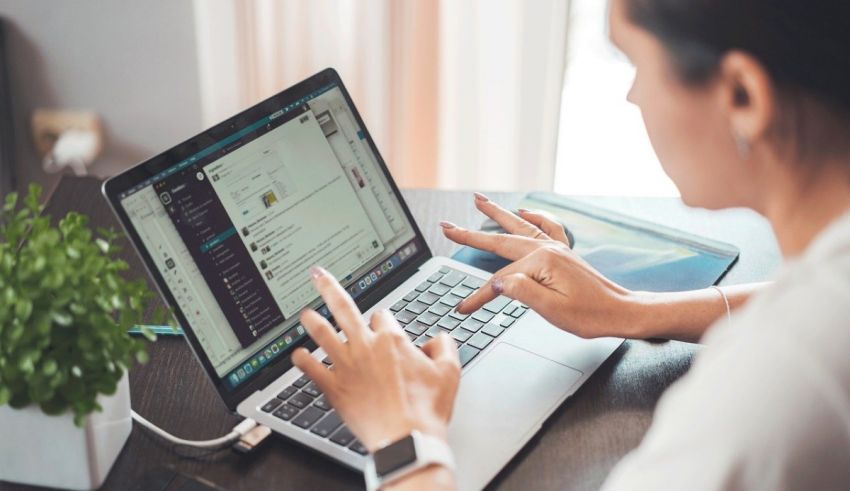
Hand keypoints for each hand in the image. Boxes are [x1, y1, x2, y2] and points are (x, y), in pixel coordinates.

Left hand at [291, 266, 460, 451]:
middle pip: (343, 308)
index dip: (384, 322)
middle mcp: (365, 347)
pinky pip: (312, 369)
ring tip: (305, 313)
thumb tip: (438, 338)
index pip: (383, 316)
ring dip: (312, 321)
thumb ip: (445, 346)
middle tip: (317, 275)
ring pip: (323, 334)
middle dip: (328, 287)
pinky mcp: (334, 388)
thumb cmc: (426, 410)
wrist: (406, 440)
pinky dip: (302, 361)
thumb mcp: (450, 372)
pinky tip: (297, 355)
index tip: (384, 329)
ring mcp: (346, 367)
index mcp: (392, 340)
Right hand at [441, 193, 642, 338]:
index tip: (463, 308)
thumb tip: (497, 281)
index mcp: (542, 263)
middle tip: (447, 226)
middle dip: (471, 235)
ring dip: (497, 214)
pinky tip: (524, 212)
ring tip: (478, 200)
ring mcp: (557, 247)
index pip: (499, 281)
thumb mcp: (553, 310)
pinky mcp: (564, 252)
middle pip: (501, 241)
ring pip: (519, 226)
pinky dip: (533, 217)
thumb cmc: (590, 315)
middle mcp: (548, 249)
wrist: (621, 312)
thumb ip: (522, 292)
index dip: (478, 296)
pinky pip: (546, 227)